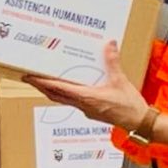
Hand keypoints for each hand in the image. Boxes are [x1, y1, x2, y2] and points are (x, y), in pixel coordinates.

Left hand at [23, 41, 149, 129]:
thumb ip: (113, 62)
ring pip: (62, 100)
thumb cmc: (130, 105)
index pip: (58, 88)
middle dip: (40, 86)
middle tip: (29, 77)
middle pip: (54, 95)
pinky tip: (67, 89)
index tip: (30, 77)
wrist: (139, 123)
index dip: (42, 82)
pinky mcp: (90, 112)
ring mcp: (85, 110)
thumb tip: (109, 44)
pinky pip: (72, 102)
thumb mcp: (120, 80)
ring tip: (42, 82)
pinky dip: (64, 95)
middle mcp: (82, 105)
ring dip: (51, 91)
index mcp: (86, 96)